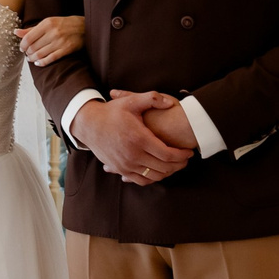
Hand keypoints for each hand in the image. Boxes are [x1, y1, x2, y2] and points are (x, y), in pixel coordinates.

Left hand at [18, 15, 86, 66]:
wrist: (84, 27)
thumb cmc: (64, 24)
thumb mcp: (48, 23)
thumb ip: (32, 29)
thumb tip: (16, 32)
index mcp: (47, 23)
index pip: (28, 38)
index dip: (22, 45)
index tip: (22, 48)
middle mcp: (53, 32)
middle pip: (33, 47)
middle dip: (28, 53)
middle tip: (27, 54)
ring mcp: (60, 41)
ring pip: (40, 54)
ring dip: (33, 59)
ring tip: (32, 59)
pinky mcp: (66, 49)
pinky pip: (51, 59)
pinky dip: (42, 62)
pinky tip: (39, 63)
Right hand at [79, 92, 194, 184]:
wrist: (89, 124)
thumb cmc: (111, 112)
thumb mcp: (131, 101)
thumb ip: (152, 98)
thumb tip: (170, 103)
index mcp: (139, 139)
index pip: (168, 154)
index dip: (182, 155)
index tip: (189, 151)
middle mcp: (133, 155)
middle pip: (164, 167)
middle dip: (179, 165)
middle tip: (186, 159)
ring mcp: (126, 165)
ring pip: (154, 176)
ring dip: (168, 173)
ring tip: (175, 164)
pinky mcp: (120, 169)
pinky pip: (141, 180)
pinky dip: (153, 178)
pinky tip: (159, 171)